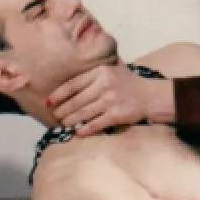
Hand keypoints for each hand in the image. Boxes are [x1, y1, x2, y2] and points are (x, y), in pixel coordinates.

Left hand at [47, 64, 172, 137]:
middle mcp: (104, 84)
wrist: (150, 96)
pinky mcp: (116, 114)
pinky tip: (78, 132)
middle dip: (63, 110)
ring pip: (83, 113)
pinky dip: (85, 129)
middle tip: (55, 116)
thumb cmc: (128, 82)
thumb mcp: (113, 68)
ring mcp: (110, 100)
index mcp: (100, 71)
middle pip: (76, 100)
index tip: (49, 101)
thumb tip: (72, 71)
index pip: (73, 84)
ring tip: (64, 124)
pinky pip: (95, 124)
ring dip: (70, 121)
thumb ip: (95, 69)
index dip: (59, 94)